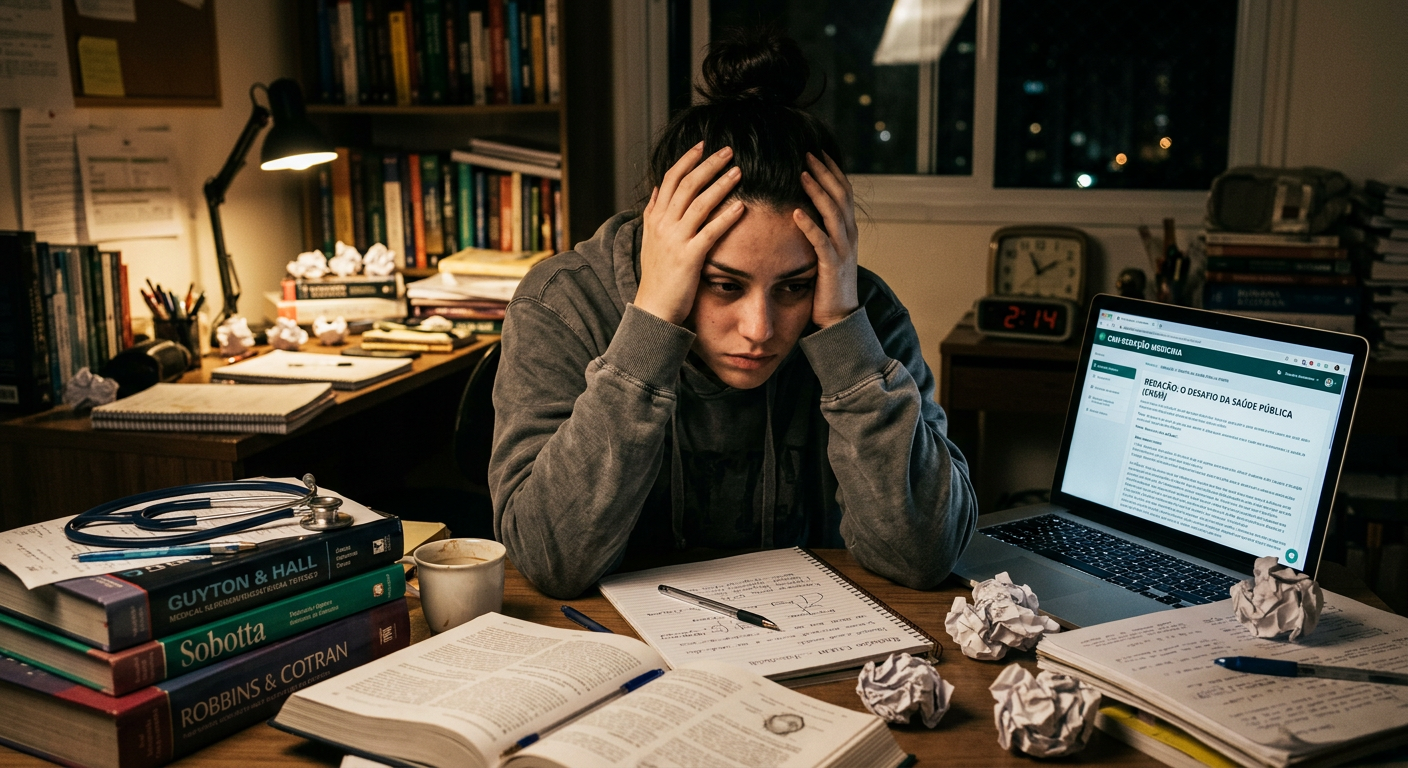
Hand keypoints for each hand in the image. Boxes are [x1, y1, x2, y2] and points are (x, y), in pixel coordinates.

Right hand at [635, 143, 744, 324]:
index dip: (688, 160)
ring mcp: (675, 240)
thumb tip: (658, 188)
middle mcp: (663, 225)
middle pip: (687, 185)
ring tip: (739, 171)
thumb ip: (653, 212)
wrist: (654, 308)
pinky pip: (710, 231)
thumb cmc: (657, 275)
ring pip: (699, 203)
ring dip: (721, 184)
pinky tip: (741, 206)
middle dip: (709, 165)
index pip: (671, 179)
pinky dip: (726, 216)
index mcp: (655, 218)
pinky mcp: (689, 257)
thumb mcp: (650, 239)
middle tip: (728, 151)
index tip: (703, 146)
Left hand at [794, 153, 859, 328]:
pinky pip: (821, 241)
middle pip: (840, 195)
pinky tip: (796, 212)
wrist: (839, 317)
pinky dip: (809, 225)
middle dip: (824, 172)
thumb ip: (820, 230)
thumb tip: (802, 209)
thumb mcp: (827, 250)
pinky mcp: (831, 266)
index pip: (843, 191)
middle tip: (808, 153)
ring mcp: (843, 250)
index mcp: (848, 229)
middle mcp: (849, 235)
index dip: (832, 170)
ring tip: (802, 174)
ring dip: (817, 191)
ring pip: (833, 213)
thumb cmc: (827, 284)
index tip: (817, 151)